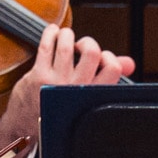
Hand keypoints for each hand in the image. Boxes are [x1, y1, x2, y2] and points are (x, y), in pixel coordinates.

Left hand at [0, 23, 133, 157]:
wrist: (27, 125)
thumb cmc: (60, 108)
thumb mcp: (87, 97)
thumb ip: (109, 78)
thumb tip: (129, 63)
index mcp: (92, 94)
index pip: (113, 67)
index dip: (108, 56)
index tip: (100, 57)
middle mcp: (76, 89)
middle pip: (92, 52)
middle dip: (88, 42)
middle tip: (81, 48)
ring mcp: (56, 82)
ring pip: (67, 45)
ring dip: (67, 34)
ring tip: (65, 38)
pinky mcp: (38, 75)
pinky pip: (47, 46)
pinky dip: (51, 33)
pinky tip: (53, 33)